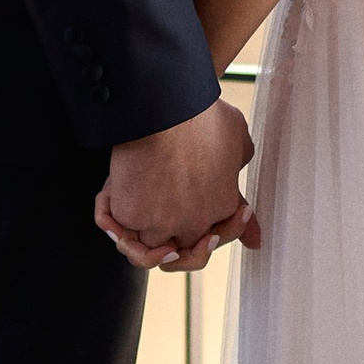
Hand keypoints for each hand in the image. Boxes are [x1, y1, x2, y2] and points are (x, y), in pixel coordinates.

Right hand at [95, 98, 259, 272]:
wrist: (164, 109)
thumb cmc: (201, 115)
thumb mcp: (238, 142)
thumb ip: (241, 179)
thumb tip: (254, 233)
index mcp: (224, 209)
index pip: (216, 239)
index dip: (207, 234)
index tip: (202, 224)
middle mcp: (194, 224)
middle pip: (181, 255)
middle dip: (172, 247)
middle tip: (160, 225)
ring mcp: (161, 224)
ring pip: (146, 251)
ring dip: (136, 238)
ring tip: (132, 208)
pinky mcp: (131, 217)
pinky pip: (115, 227)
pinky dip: (108, 215)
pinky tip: (111, 194)